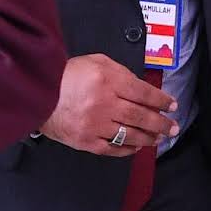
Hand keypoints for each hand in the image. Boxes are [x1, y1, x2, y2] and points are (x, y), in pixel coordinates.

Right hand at [44, 53, 170, 156]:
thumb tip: (141, 88)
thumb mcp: (96, 62)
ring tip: (159, 137)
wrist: (37, 92)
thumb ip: (120, 73)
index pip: (143, 93)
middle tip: (173, 126)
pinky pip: (113, 149)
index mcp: (108, 81)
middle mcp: (104, 104)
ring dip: (149, 137)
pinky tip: (137, 147)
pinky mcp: (86, 141)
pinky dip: (128, 149)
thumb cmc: (66, 75)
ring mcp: (95, 125)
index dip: (161, 100)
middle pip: (141, 116)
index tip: (171, 105)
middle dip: (161, 122)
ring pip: (130, 135)